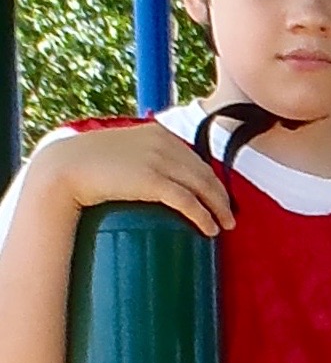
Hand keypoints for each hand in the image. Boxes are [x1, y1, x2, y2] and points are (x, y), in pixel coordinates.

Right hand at [44, 120, 234, 240]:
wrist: (68, 166)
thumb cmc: (91, 163)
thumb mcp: (124, 151)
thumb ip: (144, 157)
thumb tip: (156, 179)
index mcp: (159, 134)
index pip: (196, 158)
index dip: (211, 179)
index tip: (218, 196)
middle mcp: (164, 143)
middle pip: (205, 173)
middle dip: (221, 196)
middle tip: (230, 215)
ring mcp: (159, 161)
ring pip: (203, 187)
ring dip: (218, 209)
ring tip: (225, 226)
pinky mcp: (153, 181)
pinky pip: (188, 201)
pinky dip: (204, 216)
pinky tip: (210, 229)